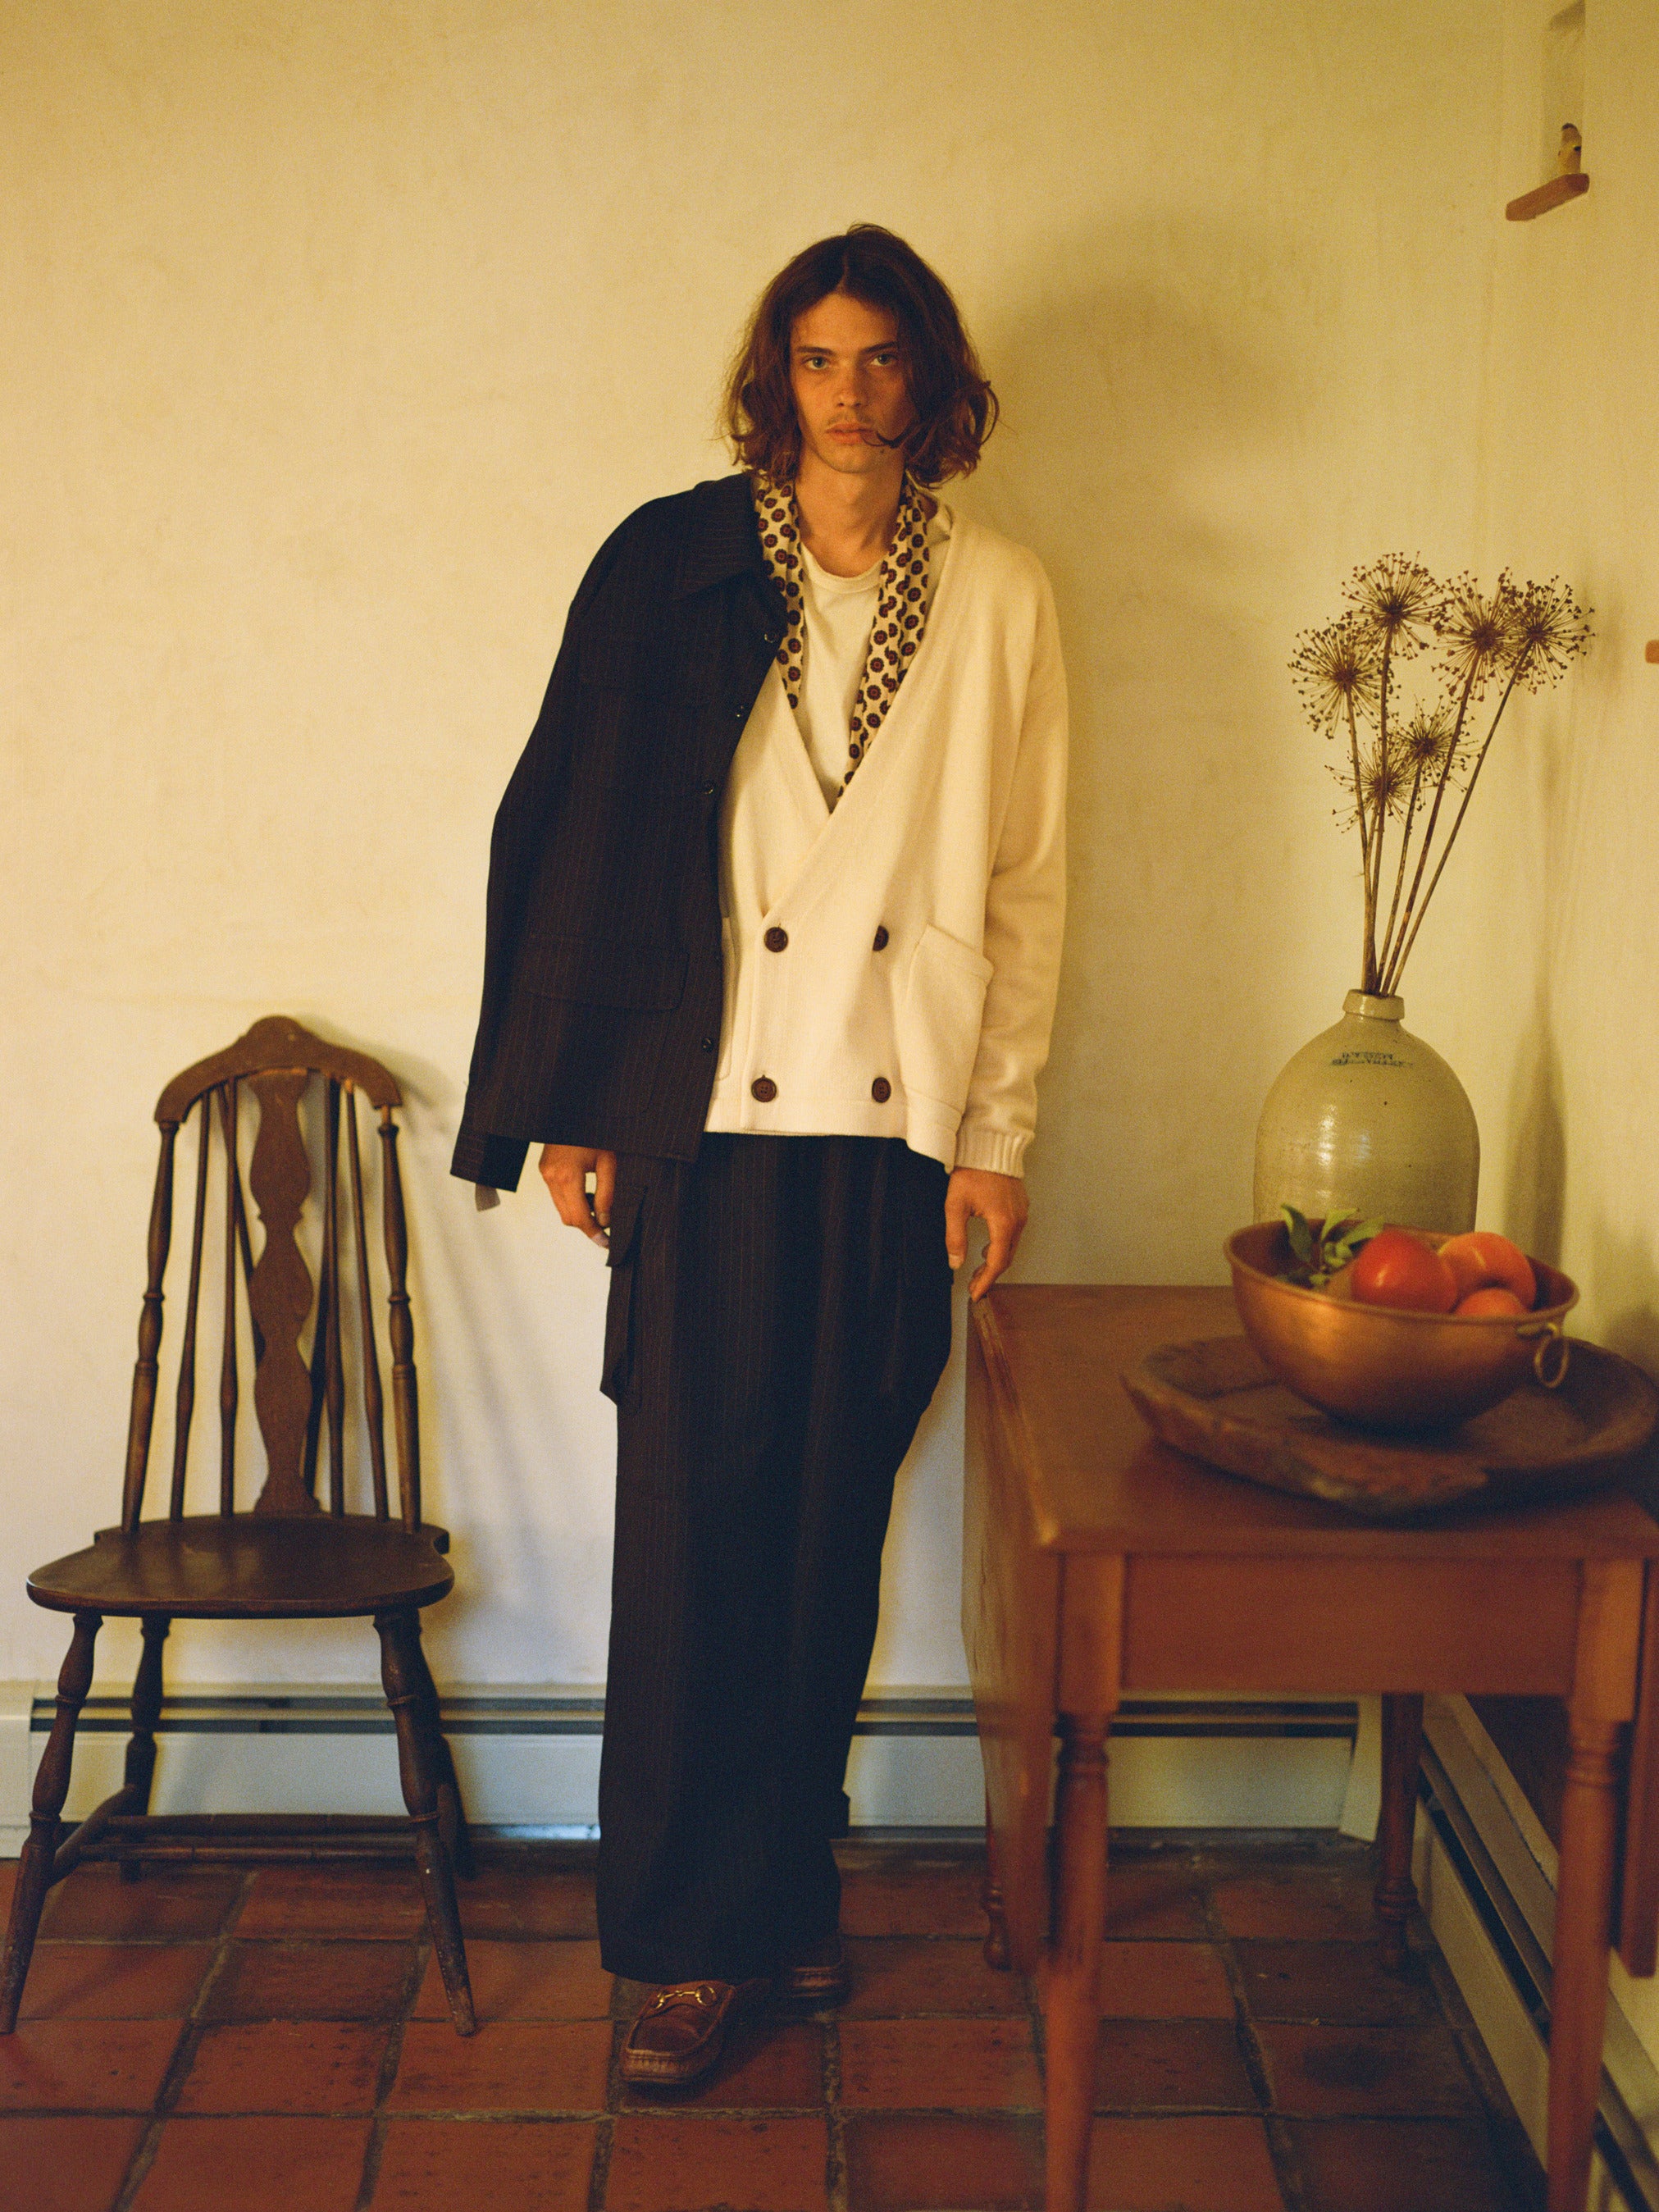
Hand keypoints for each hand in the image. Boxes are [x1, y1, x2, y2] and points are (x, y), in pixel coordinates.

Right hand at [539, 1144, 616, 1248]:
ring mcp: (545, 1173)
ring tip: (598, 1202)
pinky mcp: (543, 1169)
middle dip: (587, 1225)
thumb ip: (607, 1194)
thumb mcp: (608, 1163)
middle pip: (568, 1217)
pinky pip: (556, 1195)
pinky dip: (571, 1200)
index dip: (593, 1233)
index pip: (579, 1217)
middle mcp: (551, 1177)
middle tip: (606, 1224)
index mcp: (568, 1176)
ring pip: (560, 1208)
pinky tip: (585, 1191)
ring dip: (579, 1212)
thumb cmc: (595, 1134)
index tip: (605, 1243)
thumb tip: (605, 1220)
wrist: (574, 1111)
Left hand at [945, 1168, 1028, 1300]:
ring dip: (996, 1261)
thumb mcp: (955, 1205)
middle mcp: (1017, 1220)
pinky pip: (1014, 1233)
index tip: (975, 1294)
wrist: (989, 1146)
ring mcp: (1022, 1212)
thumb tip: (956, 1263)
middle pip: (1006, 1258)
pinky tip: (988, 1248)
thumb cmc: (972, 1171)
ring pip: (1011, 1246)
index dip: (985, 1282)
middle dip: (990, 1275)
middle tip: (974, 1286)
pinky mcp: (1021, 1206)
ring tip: (978, 1271)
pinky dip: (1002, 1246)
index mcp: (1003, 1223)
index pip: (996, 1263)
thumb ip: (955, 1237)